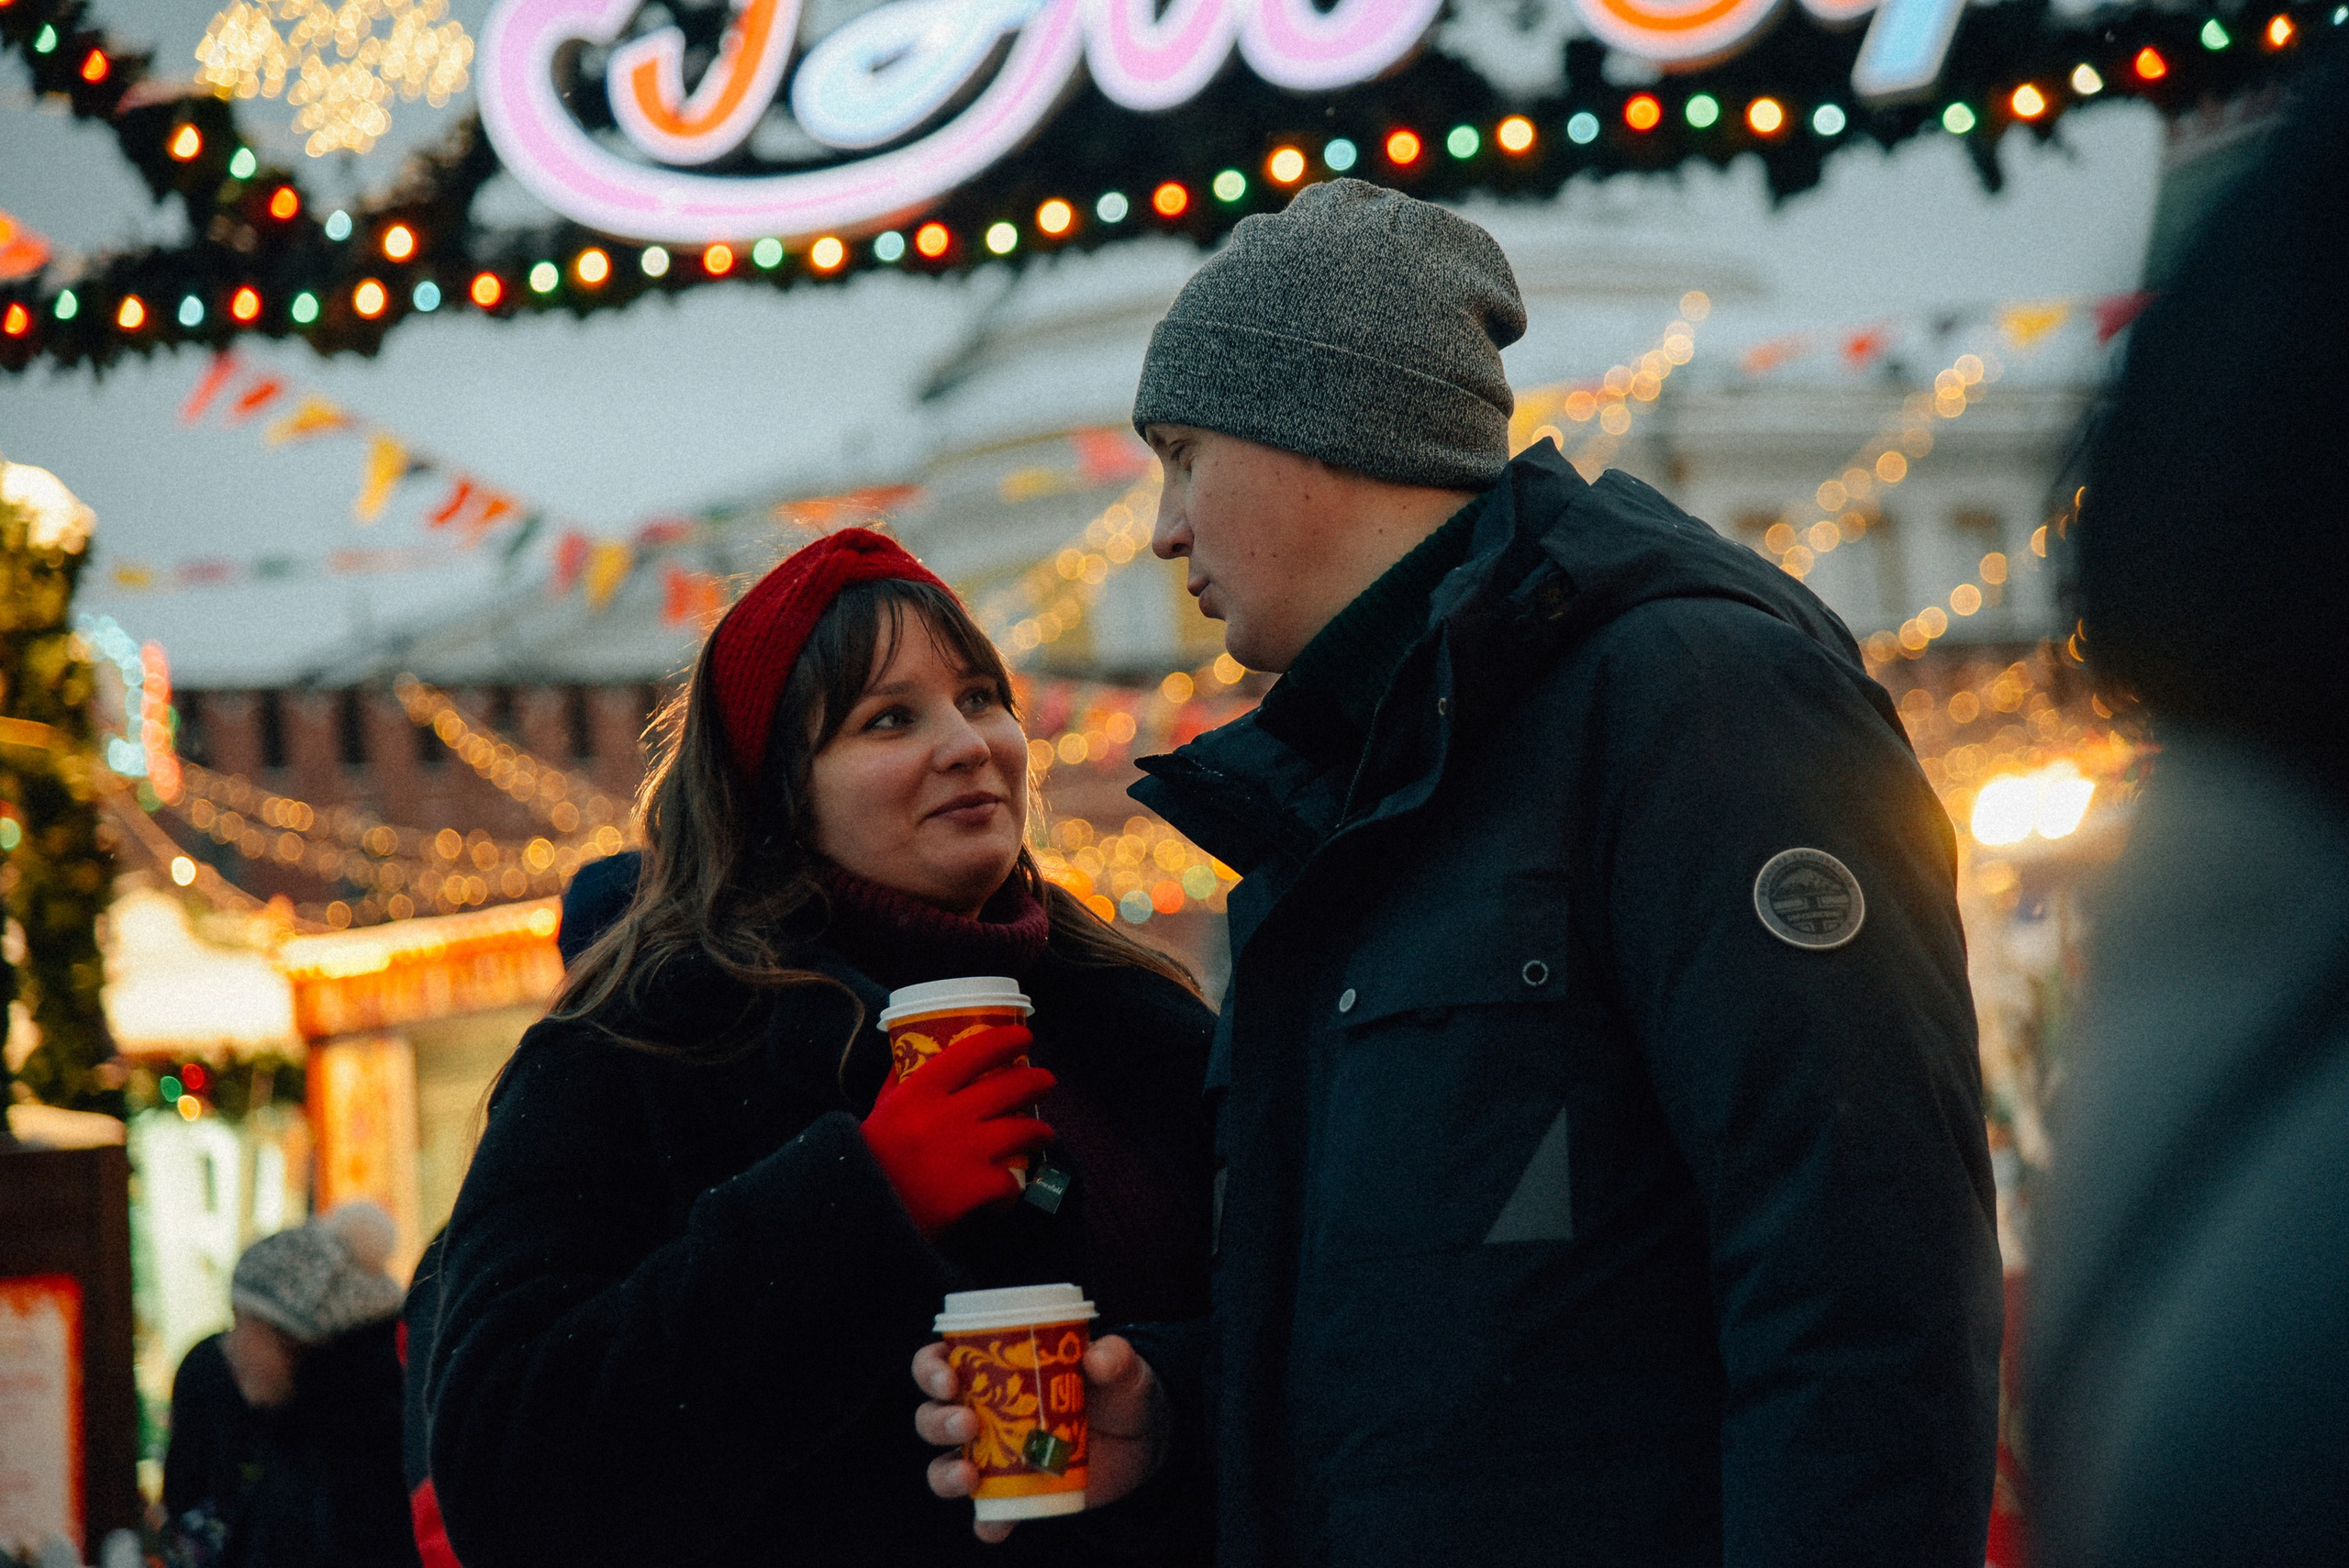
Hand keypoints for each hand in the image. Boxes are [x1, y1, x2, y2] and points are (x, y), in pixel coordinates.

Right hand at [862, 1024, 1054, 1237]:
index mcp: (917, 1093)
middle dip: (1036, 1081)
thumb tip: (914, 1051)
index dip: (1005, 1041)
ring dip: (1039, 1131)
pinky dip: (1013, 1187)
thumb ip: (898, 1084)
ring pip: (1022, 1132)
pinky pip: (1011, 1182)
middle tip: (1046, 1081)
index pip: (972, 1053)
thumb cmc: (868, 1162)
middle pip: (1007, 1088)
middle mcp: (944, 1117)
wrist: (855, 1218)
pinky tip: (1009, 1191)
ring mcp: (962, 1154)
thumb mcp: (878, 1113)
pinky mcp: (973, 1191)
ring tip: (1042, 1134)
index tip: (1025, 1037)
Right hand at [914, 1333, 1167, 1542]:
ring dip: (946, 1474)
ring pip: (943, 1467)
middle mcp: (981, 1414)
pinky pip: (987, 1514)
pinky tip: (996, 1523)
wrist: (1141, 1439)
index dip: (931, 1369)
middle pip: (931, 1416)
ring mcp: (992, 1458)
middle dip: (938, 1421)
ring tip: (970, 1474)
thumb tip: (1096, 1359)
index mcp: (992, 1371)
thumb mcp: (1120, 1368)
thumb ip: (1114, 1357)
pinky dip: (987, 1522)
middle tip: (968, 1423)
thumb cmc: (1116, 1390)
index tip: (948, 1377)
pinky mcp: (1013, 1495)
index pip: (939, 1363)